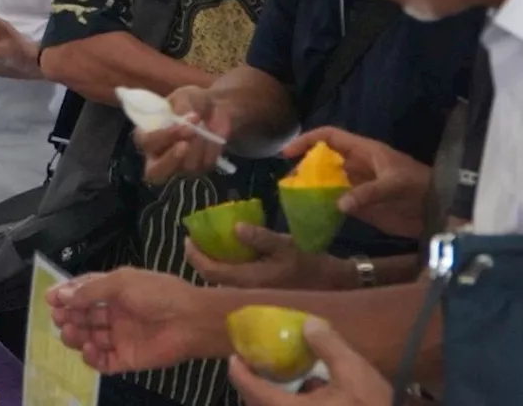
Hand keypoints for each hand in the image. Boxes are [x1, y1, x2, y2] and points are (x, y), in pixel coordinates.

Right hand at [48, 268, 213, 373]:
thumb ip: (90, 290)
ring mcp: (120, 336)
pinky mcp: (126, 358)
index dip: (67, 294)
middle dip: (69, 315)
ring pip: (89, 337)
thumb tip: (61, 296)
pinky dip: (91, 357)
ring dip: (77, 335)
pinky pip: (102, 361)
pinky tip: (89, 349)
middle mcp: (115, 313)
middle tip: (59, 317)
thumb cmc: (158, 294)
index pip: (85, 291)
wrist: (190, 321)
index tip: (50, 298)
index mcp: (115, 290)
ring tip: (71, 332)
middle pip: (83, 315)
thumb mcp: (122, 282)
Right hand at [134, 86, 231, 183]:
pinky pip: (206, 165)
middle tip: (186, 144)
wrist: (216, 107)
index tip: (185, 126)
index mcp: (148, 134)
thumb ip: (181, 106)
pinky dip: (212, 149)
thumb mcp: (185, 96)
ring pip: (186, 167)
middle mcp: (159, 155)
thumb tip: (184, 120)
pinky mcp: (199, 168)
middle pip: (155, 172)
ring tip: (205, 127)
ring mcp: (180, 165)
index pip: (147, 142)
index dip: (163, 137)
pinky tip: (213, 136)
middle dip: (171, 159)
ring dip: (198, 146)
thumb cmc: (191, 101)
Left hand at [187, 224, 350, 289]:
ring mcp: (252, 295)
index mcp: (248, 281)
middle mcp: (246, 292)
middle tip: (196, 240)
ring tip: (211, 243)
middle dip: (200, 259)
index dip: (195, 255)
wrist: (334, 285)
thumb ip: (260, 238)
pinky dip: (228, 267)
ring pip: (223, 281)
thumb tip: (234, 227)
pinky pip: (235, 281)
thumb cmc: (309, 264)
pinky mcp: (260, 293)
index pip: (211, 271)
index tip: (188, 238)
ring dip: (214, 263)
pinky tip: (232, 254)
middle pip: (212, 278)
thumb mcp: (285, 246)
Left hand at [229, 318, 393, 405]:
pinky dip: (289, 405)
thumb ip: (328, 346)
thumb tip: (308, 324)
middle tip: (254, 365)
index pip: (253, 392)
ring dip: (272, 398)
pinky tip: (310, 393)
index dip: (239, 374)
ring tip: (280, 378)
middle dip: (253, 386)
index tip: (234, 357)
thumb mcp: (354, 372)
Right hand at [284, 128, 430, 239]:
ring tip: (293, 199)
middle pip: (323, 161)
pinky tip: (311, 215)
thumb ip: (368, 193)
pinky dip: (323, 208)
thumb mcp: (395, 184)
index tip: (288, 153)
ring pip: (327, 183)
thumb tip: (338, 204)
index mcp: (363, 151)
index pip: (329, 137)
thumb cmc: (419, 186)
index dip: (307, 140)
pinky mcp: (362, 207)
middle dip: (304, 168)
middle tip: (289, 182)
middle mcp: (356, 167)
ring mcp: (357, 187)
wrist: (439, 210)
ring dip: (311, 189)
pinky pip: (336, 204)